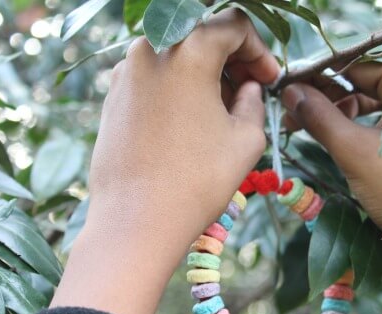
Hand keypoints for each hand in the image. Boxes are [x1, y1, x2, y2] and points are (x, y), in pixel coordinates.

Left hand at [51, 9, 279, 313]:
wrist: (137, 221)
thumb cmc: (198, 180)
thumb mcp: (246, 138)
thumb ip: (254, 101)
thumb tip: (248, 88)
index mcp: (186, 52)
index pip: (232, 25)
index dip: (259, 49)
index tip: (270, 79)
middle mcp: (149, 51)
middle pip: (201, 37)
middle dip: (233, 60)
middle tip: (253, 90)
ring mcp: (125, 75)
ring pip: (175, 58)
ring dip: (205, 76)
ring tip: (224, 111)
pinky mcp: (112, 100)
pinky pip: (154, 80)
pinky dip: (178, 90)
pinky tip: (192, 123)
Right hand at [281, 62, 381, 253]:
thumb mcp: (352, 150)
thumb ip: (319, 117)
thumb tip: (290, 91)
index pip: (355, 66)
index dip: (318, 76)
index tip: (288, 87)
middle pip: (363, 85)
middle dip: (325, 98)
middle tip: (291, 112)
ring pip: (371, 107)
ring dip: (338, 116)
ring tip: (306, 128)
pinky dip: (356, 131)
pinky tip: (334, 141)